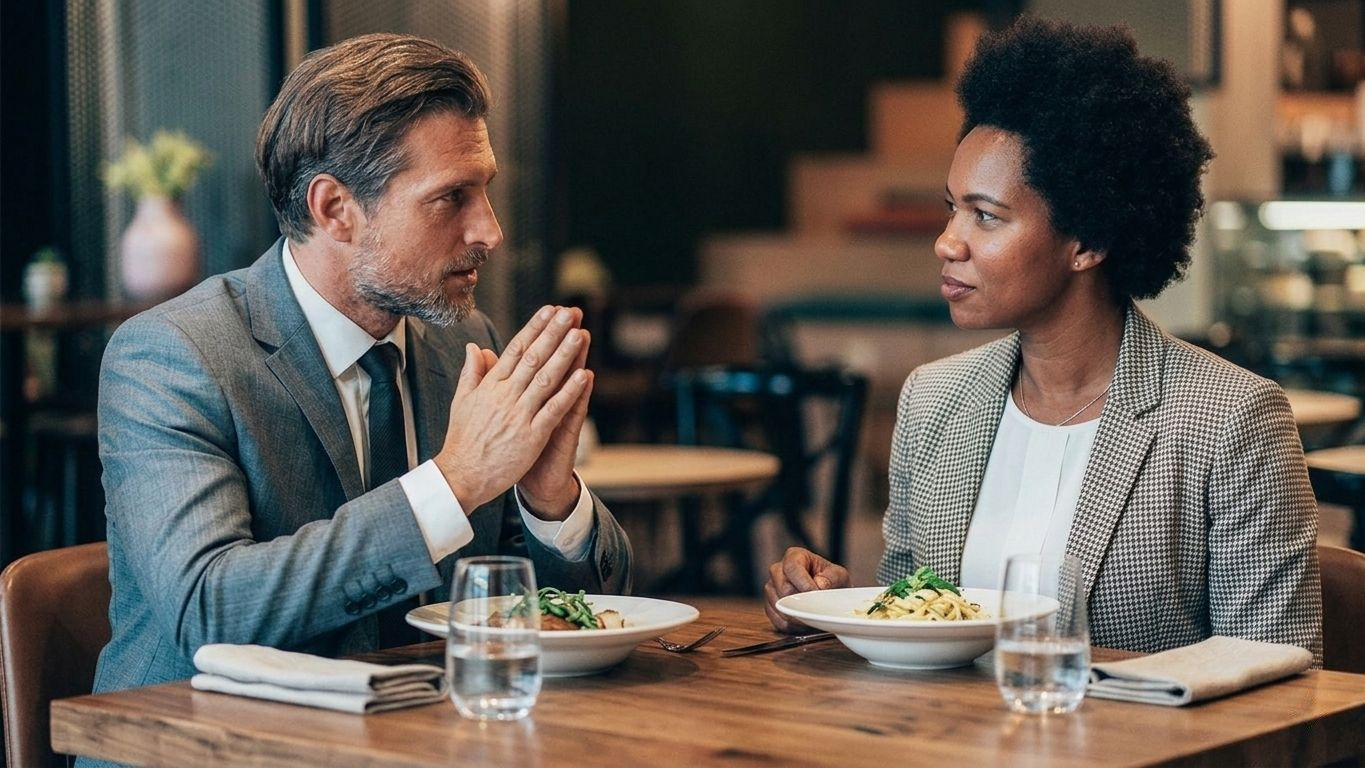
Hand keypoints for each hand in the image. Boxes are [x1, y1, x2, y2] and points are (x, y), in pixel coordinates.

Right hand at [434, 306, 592, 512]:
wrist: (461, 476)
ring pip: (546, 379)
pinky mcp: (530, 436)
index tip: (549, 311)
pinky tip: (584, 375)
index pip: (515, 350)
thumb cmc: (463, 439)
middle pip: (533, 358)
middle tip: (569, 313)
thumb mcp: (462, 401)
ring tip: (579, 334)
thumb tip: (474, 346)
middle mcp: (505, 396)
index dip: (534, 328)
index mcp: (490, 386)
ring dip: (564, 355)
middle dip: (552, 333)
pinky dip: (569, 392)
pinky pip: (553, 410)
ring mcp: (519, 415)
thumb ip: (472, 373)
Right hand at [763, 547, 849, 632]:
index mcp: (794, 556)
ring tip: (814, 616)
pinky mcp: (770, 607)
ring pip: (779, 607)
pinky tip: (805, 623)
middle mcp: (778, 570)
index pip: (791, 567)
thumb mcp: (839, 575)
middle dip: (802, 602)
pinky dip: (794, 626)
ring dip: (798, 616)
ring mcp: (771, 589)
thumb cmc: (831, 582)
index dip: (804, 583)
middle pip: (784, 589)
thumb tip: (819, 584)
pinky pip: (778, 621)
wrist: (829, 596)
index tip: (816, 594)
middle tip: (818, 608)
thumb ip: (832, 577)